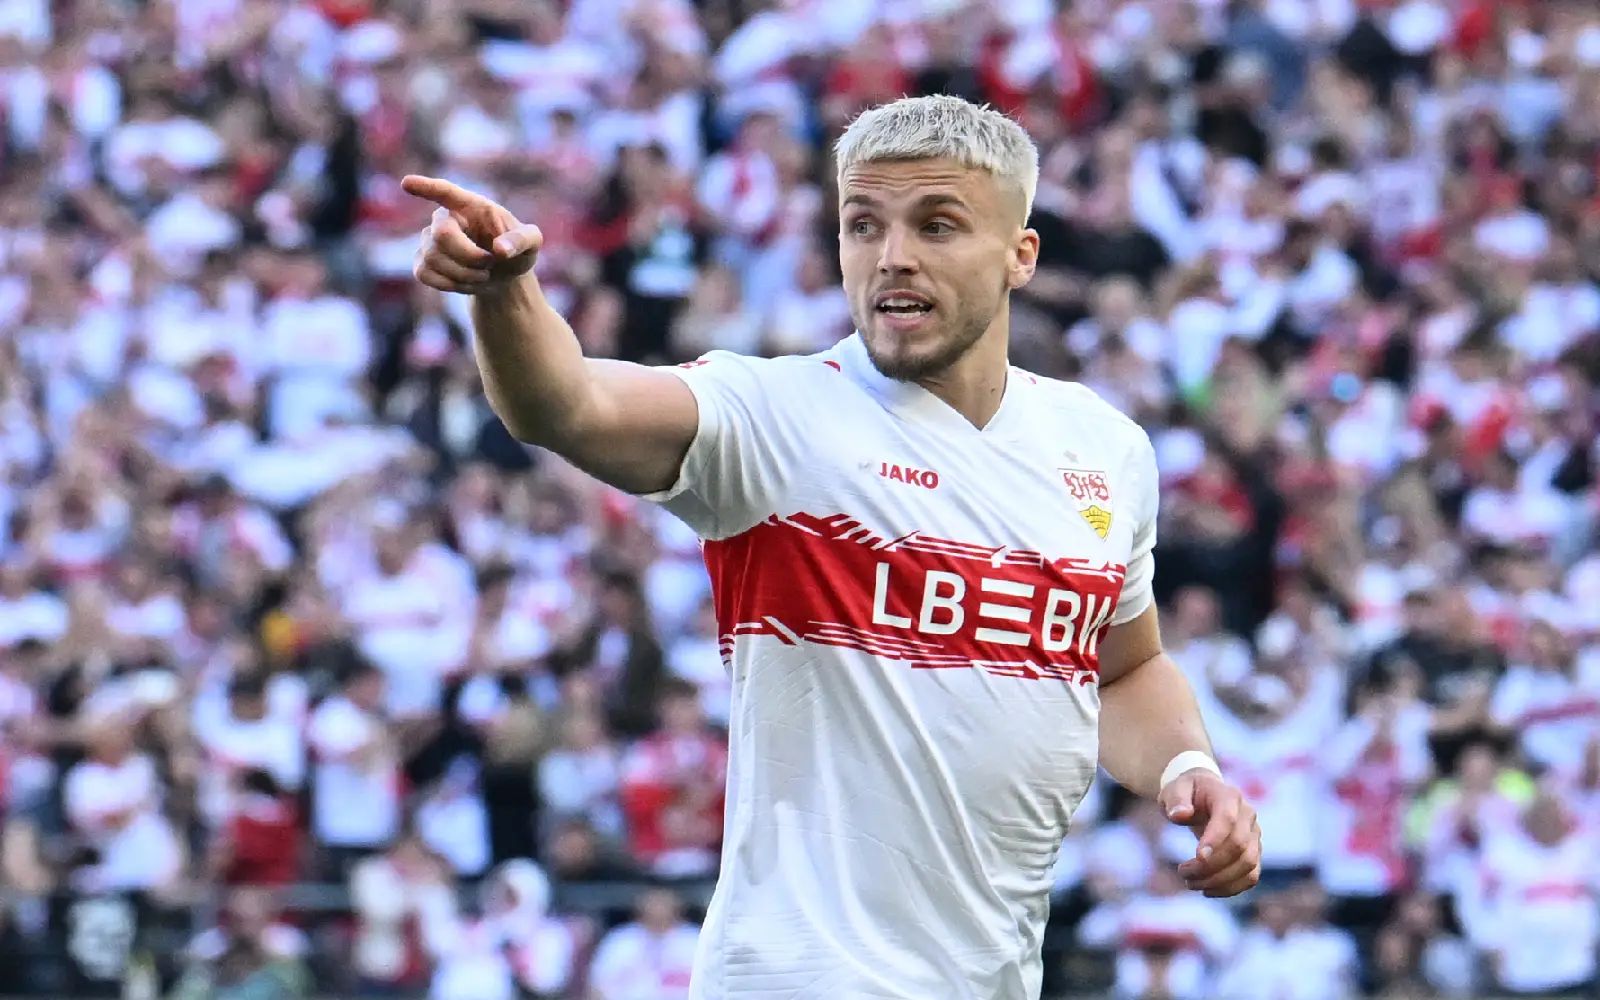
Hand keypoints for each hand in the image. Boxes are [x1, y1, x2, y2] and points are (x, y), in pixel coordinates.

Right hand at [402, 174, 542, 293]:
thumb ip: (522, 240)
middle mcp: (446, 218)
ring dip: (463, 275)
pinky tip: (465, 282)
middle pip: (441, 234)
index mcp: (471, 205)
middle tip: (489, 264)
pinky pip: (424, 273)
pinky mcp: (422, 261)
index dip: (426, 187)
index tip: (407, 183)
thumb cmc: (516, 251)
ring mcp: (430, 239)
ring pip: (432, 258)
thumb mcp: (532, 243)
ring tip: (483, 275)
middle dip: (468, 257)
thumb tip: (500, 250)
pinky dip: (449, 284)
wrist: (504, 276)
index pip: (445, 192)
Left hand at [1160, 770, 1260, 897]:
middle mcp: (1247, 815)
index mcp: (1228, 796)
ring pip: (1247, 864)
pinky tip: (1207, 890)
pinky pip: (1250, 876)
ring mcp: (1254, 835)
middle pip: (1239, 846)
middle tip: (1183, 872)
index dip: (1215, 840)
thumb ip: (1176, 800)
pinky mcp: (1254, 853)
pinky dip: (1230, 888)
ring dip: (1219, 880)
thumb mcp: (1175, 789)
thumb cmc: (1187, 793)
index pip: (1227, 819)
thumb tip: (1179, 815)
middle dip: (1210, 865)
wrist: (1204, 795)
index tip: (1196, 858)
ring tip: (1191, 882)